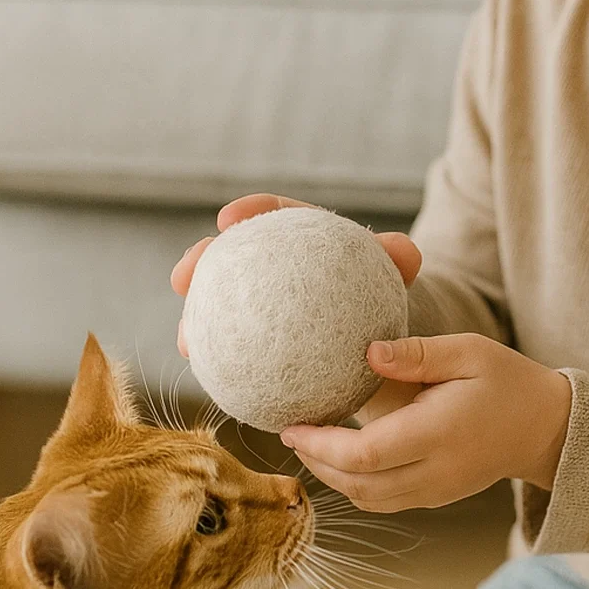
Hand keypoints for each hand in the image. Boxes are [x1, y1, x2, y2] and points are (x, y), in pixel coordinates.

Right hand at [170, 195, 423, 423]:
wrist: (386, 340)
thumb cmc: (388, 300)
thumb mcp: (395, 279)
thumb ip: (399, 262)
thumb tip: (404, 251)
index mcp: (306, 239)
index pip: (275, 215)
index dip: (249, 211)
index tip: (228, 218)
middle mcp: (277, 266)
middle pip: (232, 255)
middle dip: (201, 260)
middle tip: (183, 276)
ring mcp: (264, 303)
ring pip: (222, 303)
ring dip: (197, 319)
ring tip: (187, 340)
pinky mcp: (261, 339)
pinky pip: (236, 346)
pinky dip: (221, 358)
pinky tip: (209, 376)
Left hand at [282, 333, 572, 512]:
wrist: (546, 428)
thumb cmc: (507, 382)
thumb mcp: (470, 351)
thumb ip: (417, 353)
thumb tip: (367, 353)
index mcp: (440, 433)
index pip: (365, 454)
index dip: (320, 444)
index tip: (292, 424)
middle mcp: (436, 471)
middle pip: (357, 484)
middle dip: (316, 462)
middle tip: (293, 431)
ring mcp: (436, 491)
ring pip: (367, 498)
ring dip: (332, 476)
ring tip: (309, 442)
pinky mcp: (436, 497)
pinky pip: (384, 499)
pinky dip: (354, 483)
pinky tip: (342, 455)